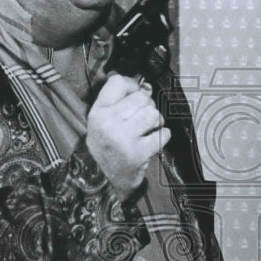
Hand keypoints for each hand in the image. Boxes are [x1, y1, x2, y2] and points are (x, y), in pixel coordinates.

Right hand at [86, 74, 170, 199]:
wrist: (105, 178)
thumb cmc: (107, 145)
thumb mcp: (103, 120)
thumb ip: (120, 100)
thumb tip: (147, 86)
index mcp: (97, 112)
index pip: (118, 82)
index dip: (132, 85)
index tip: (135, 94)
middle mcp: (108, 123)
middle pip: (141, 97)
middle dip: (147, 105)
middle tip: (143, 117)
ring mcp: (124, 138)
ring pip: (153, 113)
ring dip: (156, 120)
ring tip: (149, 128)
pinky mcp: (139, 152)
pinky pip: (162, 133)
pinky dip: (163, 135)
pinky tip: (154, 140)